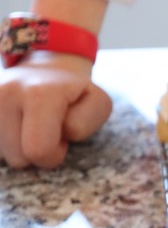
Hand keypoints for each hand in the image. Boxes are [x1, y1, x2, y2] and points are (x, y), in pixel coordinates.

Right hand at [0, 52, 111, 168]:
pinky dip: (4, 143)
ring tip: (29, 127)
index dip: (54, 154)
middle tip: (45, 132)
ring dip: (17, 148)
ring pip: (1, 155)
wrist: (43, 69)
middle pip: (17, 158)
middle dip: (36, 154)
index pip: (39, 150)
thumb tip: (61, 132)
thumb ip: (85, 124)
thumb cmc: (74, 95)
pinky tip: (14, 128)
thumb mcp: (97, 104)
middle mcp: (6, 93)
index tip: (61, 138)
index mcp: (41, 94)